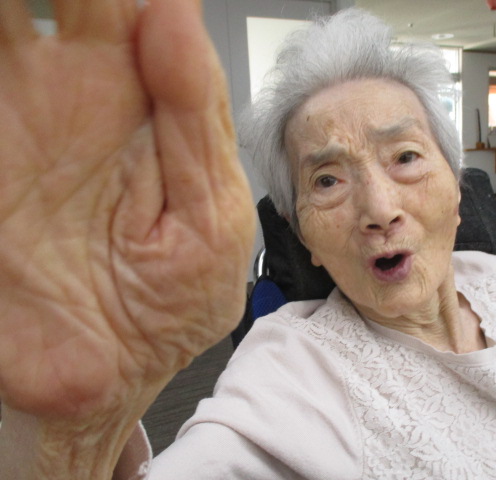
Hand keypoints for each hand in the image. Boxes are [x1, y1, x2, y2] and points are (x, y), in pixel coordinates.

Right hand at [0, 0, 253, 453]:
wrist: (106, 374)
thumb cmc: (172, 299)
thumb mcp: (211, 215)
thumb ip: (195, 117)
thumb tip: (175, 13)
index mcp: (161, 110)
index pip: (156, 14)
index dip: (155, 5)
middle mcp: (90, 97)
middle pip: (83, 3)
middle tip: (95, 1)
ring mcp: (24, 114)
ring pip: (17, 23)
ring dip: (22, 8)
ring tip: (34, 8)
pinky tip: (7, 29)